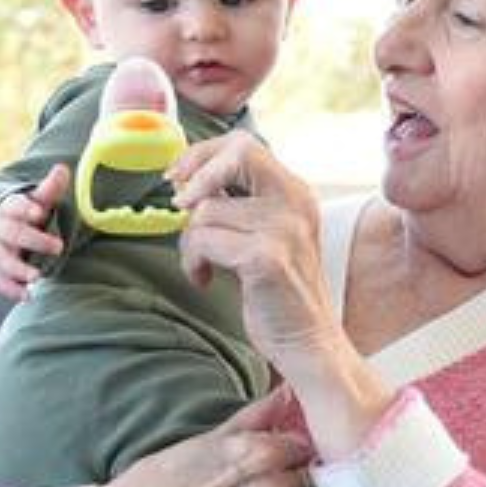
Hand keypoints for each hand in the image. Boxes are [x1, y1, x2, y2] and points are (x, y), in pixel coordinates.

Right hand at [0, 164, 69, 299]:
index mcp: (10, 208)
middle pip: (11, 234)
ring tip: (38, 276)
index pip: (14, 206)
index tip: (40, 212)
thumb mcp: (39, 199)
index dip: (25, 209)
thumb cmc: (28, 213)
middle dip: (33, 240)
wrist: (4, 228)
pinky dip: (11, 289)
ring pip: (1, 259)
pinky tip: (28, 295)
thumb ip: (51, 188)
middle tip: (58, 246)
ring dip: (18, 269)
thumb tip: (63, 169)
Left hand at [170, 131, 392, 458]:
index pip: (245, 145)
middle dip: (196, 172)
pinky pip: (203, 240)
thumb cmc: (278, 291)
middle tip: (179, 202)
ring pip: (205, 210)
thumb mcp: (269, 233)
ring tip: (204, 265)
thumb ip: (242, 203)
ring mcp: (284, 228)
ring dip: (189, 241)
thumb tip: (187, 179)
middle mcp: (296, 202)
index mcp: (297, 192)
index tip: (179, 179)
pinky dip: (193, 262)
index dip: (204, 154)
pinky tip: (205, 280)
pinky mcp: (266, 257)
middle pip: (237, 153)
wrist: (307, 341)